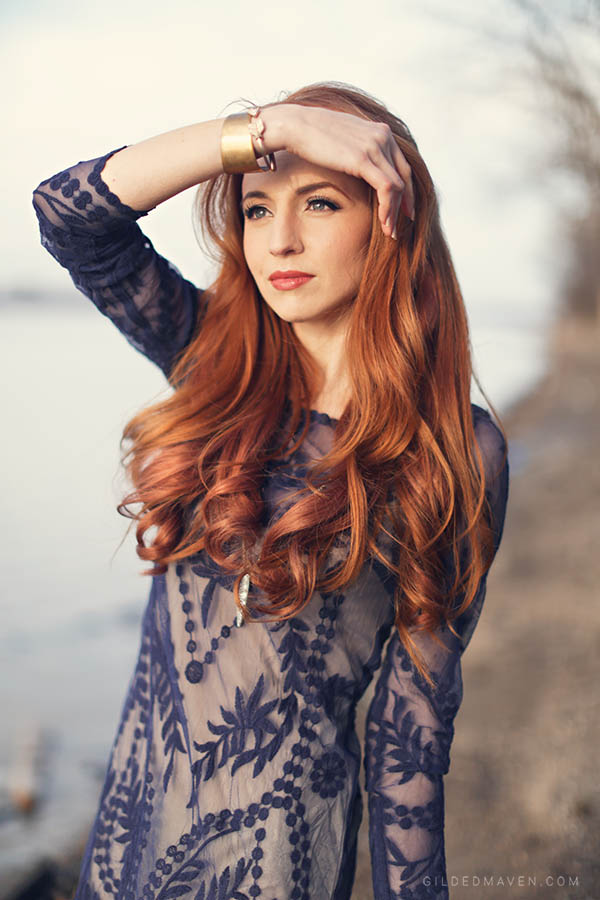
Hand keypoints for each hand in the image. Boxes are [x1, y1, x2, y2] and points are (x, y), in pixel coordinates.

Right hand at [264, 103, 414, 239]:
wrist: (294, 125)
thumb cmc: (311, 134)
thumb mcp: (344, 140)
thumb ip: (357, 149)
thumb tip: (356, 165)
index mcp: (380, 131)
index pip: (402, 165)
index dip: (406, 190)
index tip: (403, 210)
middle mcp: (383, 136)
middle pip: (404, 177)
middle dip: (404, 204)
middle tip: (400, 226)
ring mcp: (375, 146)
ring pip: (397, 186)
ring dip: (394, 212)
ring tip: (390, 231)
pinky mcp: (364, 159)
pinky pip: (386, 188)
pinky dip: (387, 208)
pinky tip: (383, 223)